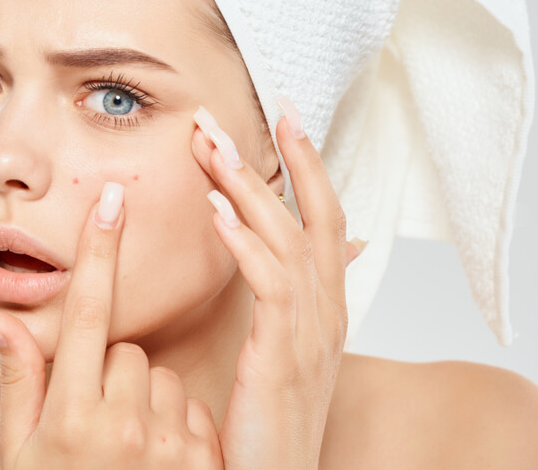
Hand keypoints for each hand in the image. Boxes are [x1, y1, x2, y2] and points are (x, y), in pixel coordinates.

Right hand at [0, 182, 224, 469]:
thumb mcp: (20, 451)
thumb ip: (19, 378)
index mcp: (71, 415)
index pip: (87, 314)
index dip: (98, 252)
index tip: (112, 200)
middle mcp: (122, 426)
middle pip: (126, 348)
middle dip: (109, 370)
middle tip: (94, 420)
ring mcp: (169, 446)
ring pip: (162, 377)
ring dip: (145, 399)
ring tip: (127, 449)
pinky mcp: (201, 461)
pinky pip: (191, 409)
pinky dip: (176, 425)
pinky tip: (157, 463)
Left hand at [191, 99, 362, 469]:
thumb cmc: (274, 421)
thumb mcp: (289, 354)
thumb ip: (291, 301)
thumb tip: (297, 260)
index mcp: (328, 307)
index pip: (325, 219)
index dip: (307, 167)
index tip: (281, 118)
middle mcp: (329, 311)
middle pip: (312, 215)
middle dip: (276, 158)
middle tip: (225, 116)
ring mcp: (313, 333)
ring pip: (289, 238)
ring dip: (248, 186)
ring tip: (209, 145)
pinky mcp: (285, 355)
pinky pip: (270, 285)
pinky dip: (245, 242)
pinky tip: (215, 211)